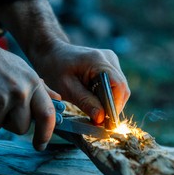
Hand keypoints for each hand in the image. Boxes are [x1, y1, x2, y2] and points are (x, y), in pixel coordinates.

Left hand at [0, 0, 129, 124]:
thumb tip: (101, 118)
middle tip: (99, 122)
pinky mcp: (109, 66)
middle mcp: (109, 59)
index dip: (114, 106)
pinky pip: (115, 85)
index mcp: (98, 61)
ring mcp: (111, 61)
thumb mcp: (66, 87)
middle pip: (122, 89)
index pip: (118, 86)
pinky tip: (95, 102)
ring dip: (110, 103)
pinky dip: (108, 97)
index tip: (105, 122)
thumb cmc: (54, 68)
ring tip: (96, 113)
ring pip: (120, 89)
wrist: (51, 52)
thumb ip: (85, 102)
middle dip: (112, 107)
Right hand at [0, 46, 59, 149]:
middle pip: (21, 128)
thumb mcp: (25, 70)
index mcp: (33, 84)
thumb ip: (42, 88)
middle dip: (11, 123)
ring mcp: (0, 99)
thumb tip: (58, 102)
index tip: (41, 145)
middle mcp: (20, 92)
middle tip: (1, 105)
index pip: (47, 115)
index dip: (46, 134)